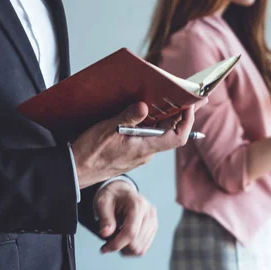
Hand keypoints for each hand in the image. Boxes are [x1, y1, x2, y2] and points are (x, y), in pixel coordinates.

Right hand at [72, 100, 204, 187]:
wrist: (74, 172)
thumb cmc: (89, 153)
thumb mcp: (106, 130)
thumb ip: (126, 118)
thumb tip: (144, 106)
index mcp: (144, 149)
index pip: (177, 138)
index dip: (188, 121)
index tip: (191, 105)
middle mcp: (146, 153)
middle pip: (172, 132)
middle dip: (184, 114)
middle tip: (196, 97)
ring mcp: (140, 153)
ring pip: (161, 134)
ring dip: (170, 117)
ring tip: (178, 99)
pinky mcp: (132, 151)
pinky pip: (149, 136)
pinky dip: (155, 122)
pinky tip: (152, 110)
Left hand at [95, 180, 157, 255]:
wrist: (121, 191)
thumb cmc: (112, 196)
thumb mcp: (102, 202)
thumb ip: (105, 218)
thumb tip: (106, 234)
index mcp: (138, 204)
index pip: (131, 232)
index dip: (116, 244)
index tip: (104, 248)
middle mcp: (149, 213)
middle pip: (136, 243)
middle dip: (119, 246)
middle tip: (107, 241)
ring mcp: (153, 221)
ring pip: (140, 249)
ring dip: (125, 249)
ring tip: (115, 239)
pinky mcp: (153, 228)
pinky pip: (143, 248)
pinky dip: (131, 249)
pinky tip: (123, 240)